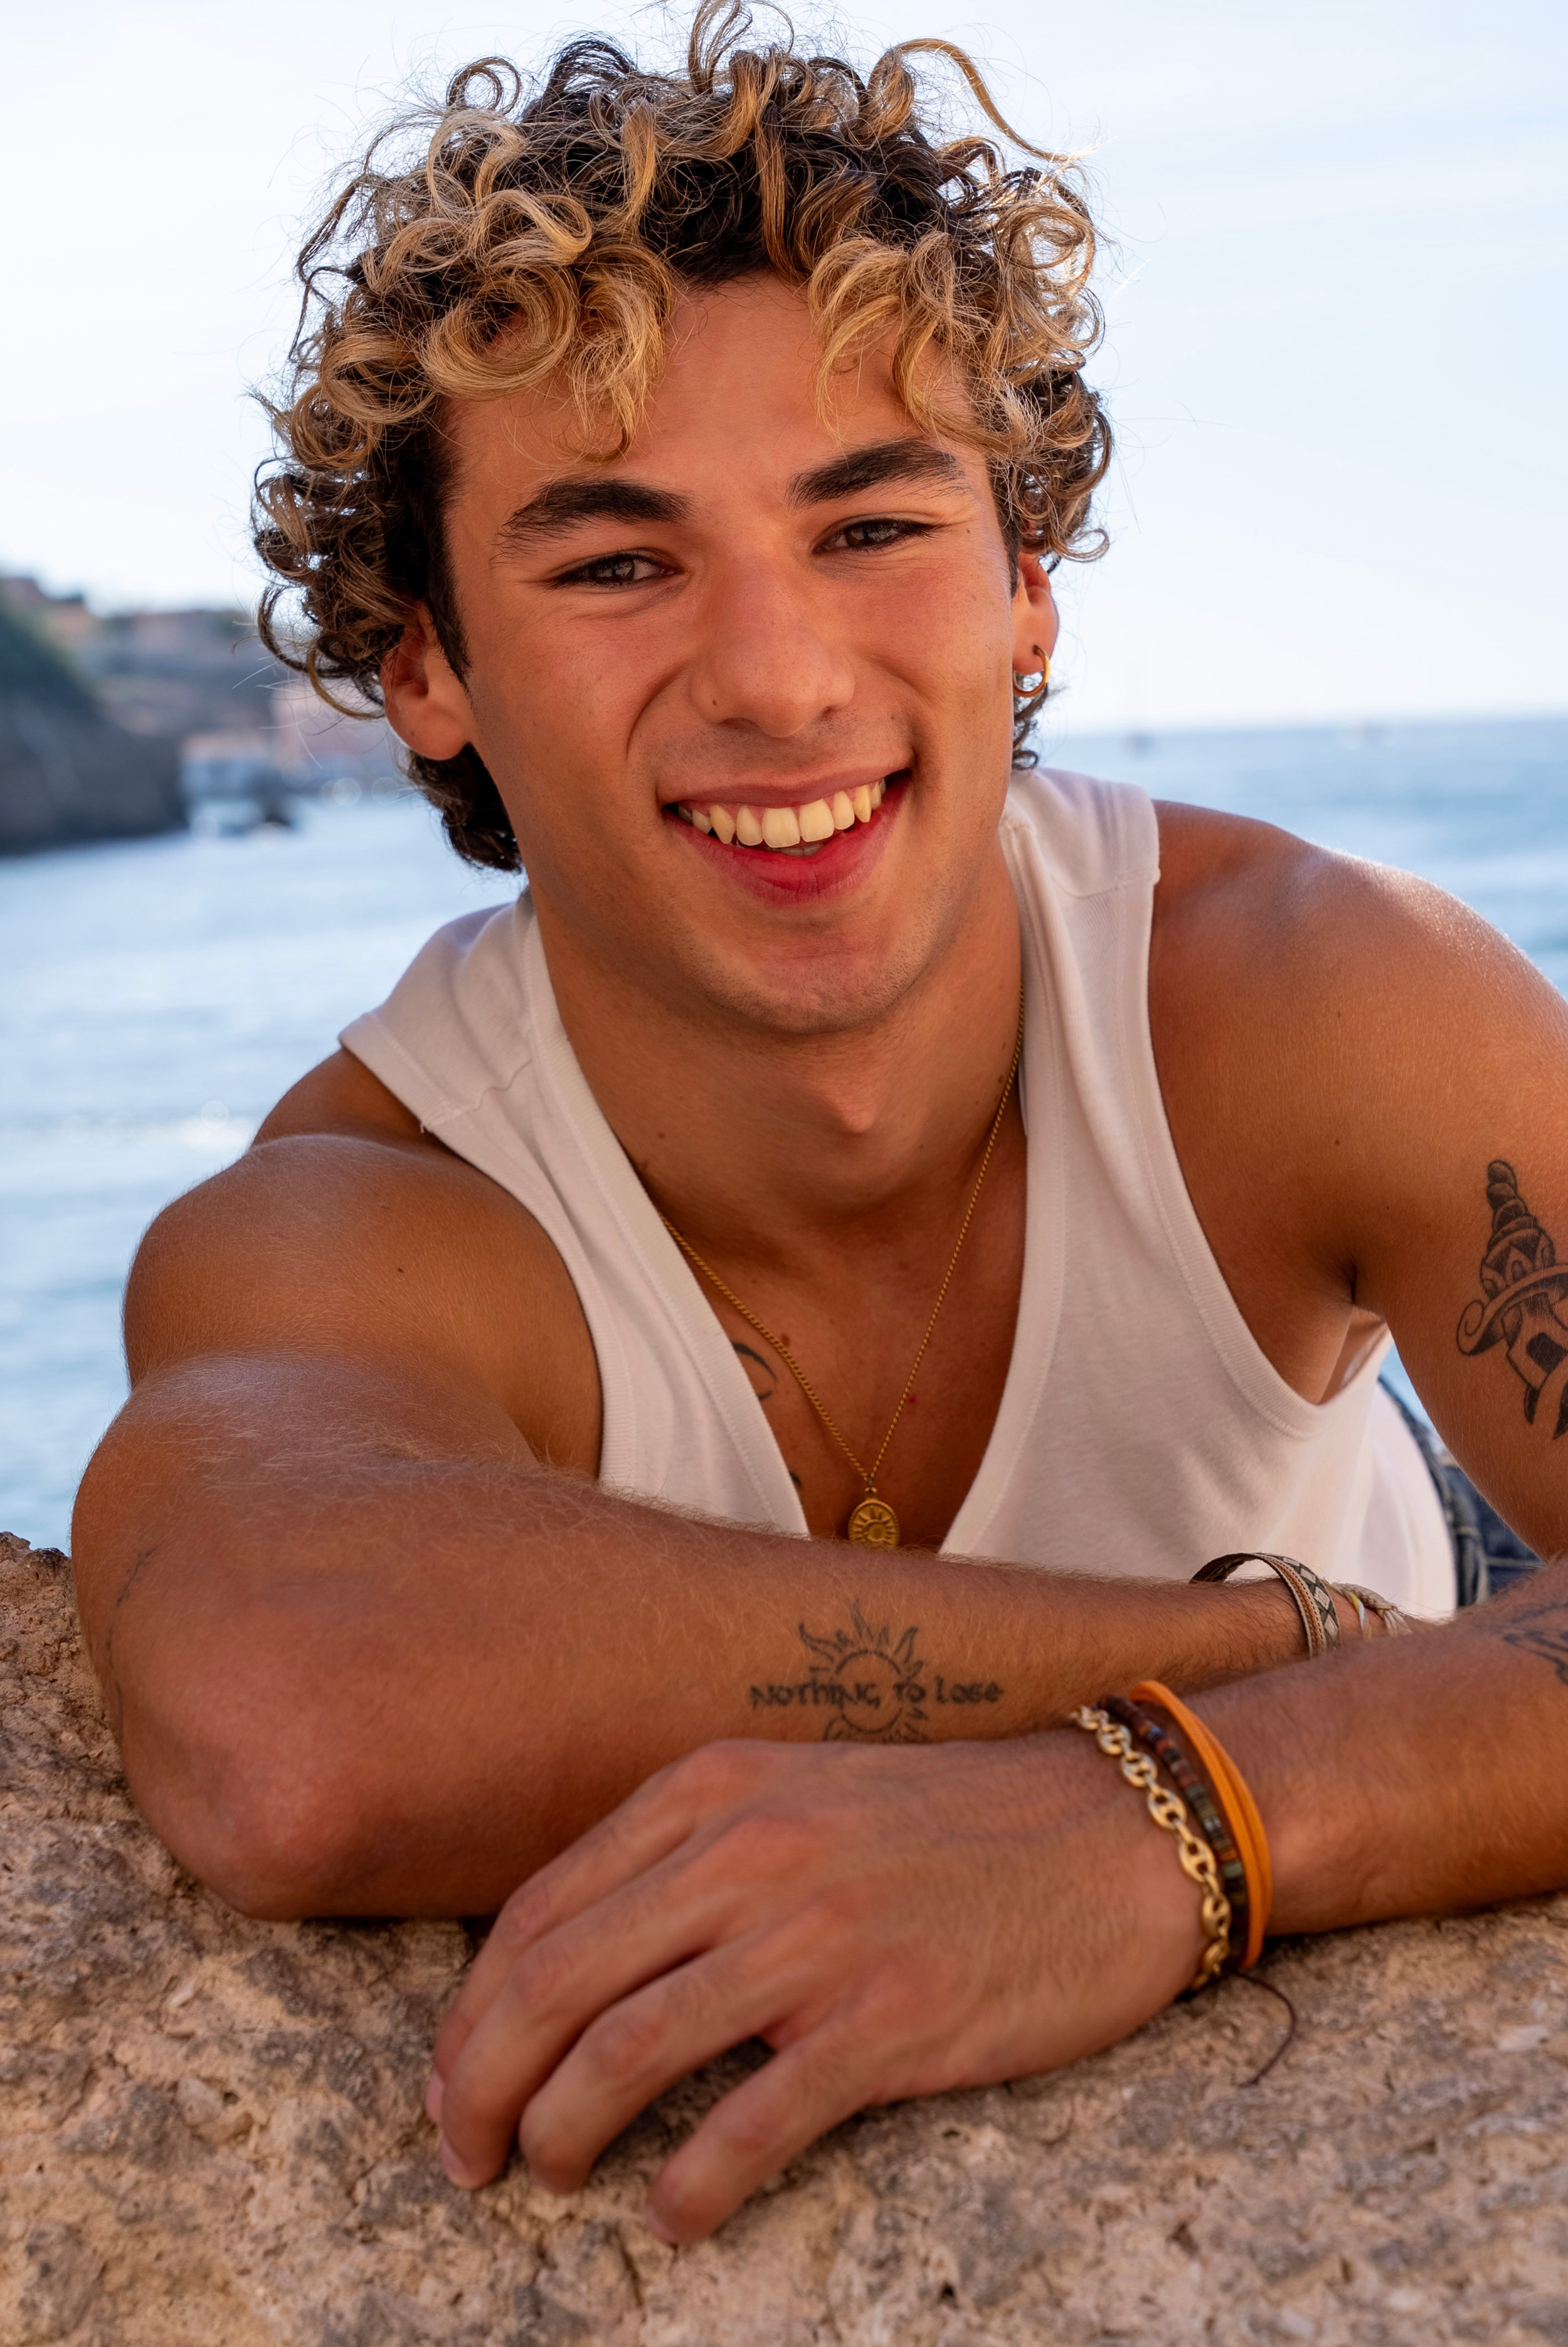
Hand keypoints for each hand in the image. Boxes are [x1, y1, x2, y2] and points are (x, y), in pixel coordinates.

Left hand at [426, 1731, 1204, 2240]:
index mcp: (714, 1790)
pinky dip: (689, 2187)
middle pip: (556, 1984)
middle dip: (482, 2086)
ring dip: (563, 2136)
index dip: (471, 2012)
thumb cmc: (946, 1826)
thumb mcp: (797, 1796)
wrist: (1115, 1829)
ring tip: (554, 2179)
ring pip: (625, 2053)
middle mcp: (749, 1850)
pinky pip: (749, 2124)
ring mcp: (817, 1934)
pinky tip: (676, 2216)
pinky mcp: (889, 2019)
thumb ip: (689, 1858)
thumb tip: (572, 1973)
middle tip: (466, 2159)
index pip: (540, 1911)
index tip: (450, 2084)